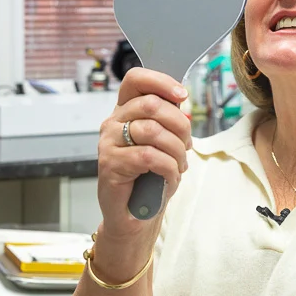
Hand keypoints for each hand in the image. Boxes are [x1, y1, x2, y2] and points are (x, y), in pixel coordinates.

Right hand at [94, 68, 191, 268]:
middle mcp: (113, 123)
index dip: (161, 82)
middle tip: (187, 145)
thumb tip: (182, 102)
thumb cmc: (151, 177)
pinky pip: (149, 157)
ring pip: (153, 131)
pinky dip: (169, 168)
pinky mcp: (110, 165)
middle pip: (151, 104)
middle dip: (180, 124)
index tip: (183, 96)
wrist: (136, 215)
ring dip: (176, 150)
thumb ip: (168, 120)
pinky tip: (171, 177)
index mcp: (125, 111)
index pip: (136, 79)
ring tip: (180, 165)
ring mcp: (108, 143)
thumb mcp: (164, 142)